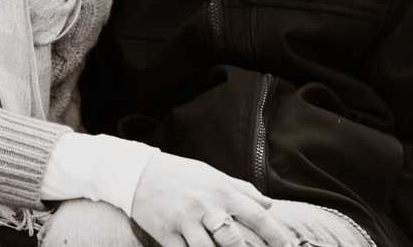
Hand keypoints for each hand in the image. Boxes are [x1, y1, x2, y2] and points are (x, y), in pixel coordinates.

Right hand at [131, 152, 294, 246]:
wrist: (137, 173)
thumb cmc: (180, 174)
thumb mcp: (212, 175)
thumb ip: (241, 190)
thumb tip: (269, 205)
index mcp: (220, 191)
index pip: (255, 215)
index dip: (275, 235)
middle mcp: (205, 207)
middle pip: (233, 240)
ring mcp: (185, 222)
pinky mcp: (166, 234)